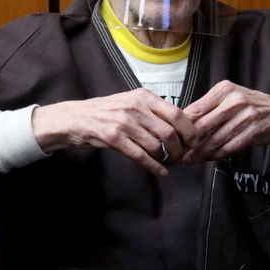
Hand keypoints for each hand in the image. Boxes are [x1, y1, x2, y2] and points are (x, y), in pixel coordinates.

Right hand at [32, 89, 197, 175]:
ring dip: (166, 158)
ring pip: (156, 145)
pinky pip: (141, 156)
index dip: (190, 131)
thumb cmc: (105, 111)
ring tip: (168, 162)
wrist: (75, 118)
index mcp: (143, 96)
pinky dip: (154, 167)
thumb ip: (153, 110)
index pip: (177, 114)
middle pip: (170, 131)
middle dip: (181, 148)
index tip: (194, 142)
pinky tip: (160, 172)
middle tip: (183, 156)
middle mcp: (135, 107)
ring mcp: (124, 122)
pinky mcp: (114, 138)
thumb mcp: (130, 102)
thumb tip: (182, 122)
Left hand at [181, 80, 269, 163]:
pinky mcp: (254, 131)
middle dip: (188, 143)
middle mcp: (234, 101)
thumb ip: (207, 108)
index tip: (173, 138)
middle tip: (177, 153)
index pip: (196, 109)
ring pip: (216, 139)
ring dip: (200, 153)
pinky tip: (209, 158)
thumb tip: (181, 122)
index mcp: (224, 90)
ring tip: (190, 160)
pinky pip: (230, 146)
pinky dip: (217, 154)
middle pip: (203, 125)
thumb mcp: (229, 98)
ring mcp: (246, 116)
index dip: (182, 127)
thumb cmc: (250, 106)